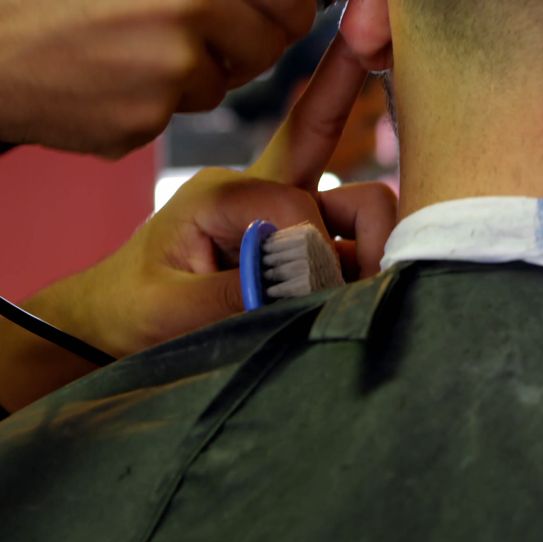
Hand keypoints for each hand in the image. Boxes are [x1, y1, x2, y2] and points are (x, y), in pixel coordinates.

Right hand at [0, 0, 321, 156]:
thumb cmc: (56, 2)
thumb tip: (272, 1)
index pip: (289, 4)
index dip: (287, 8)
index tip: (280, 10)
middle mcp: (184, 27)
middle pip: (268, 48)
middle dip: (249, 43)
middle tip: (214, 31)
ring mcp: (165, 81)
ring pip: (221, 85)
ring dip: (197, 72)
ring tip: (139, 47)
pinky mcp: (143, 125)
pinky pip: (176, 115)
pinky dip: (154, 101)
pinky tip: (113, 77)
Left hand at [0, 36, 395, 411]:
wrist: (119, 319)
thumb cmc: (136, 305)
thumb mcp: (170, 308)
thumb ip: (235, 293)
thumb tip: (305, 282)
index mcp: (224, 194)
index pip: (296, 204)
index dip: (315, 249)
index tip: (312, 294)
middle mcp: (263, 187)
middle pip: (341, 173)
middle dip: (372, 224)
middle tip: (376, 280)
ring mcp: (287, 210)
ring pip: (361, 202)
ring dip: (373, 246)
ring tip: (365, 292)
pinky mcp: (302, 238)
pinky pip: (353, 238)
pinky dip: (367, 264)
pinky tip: (362, 291)